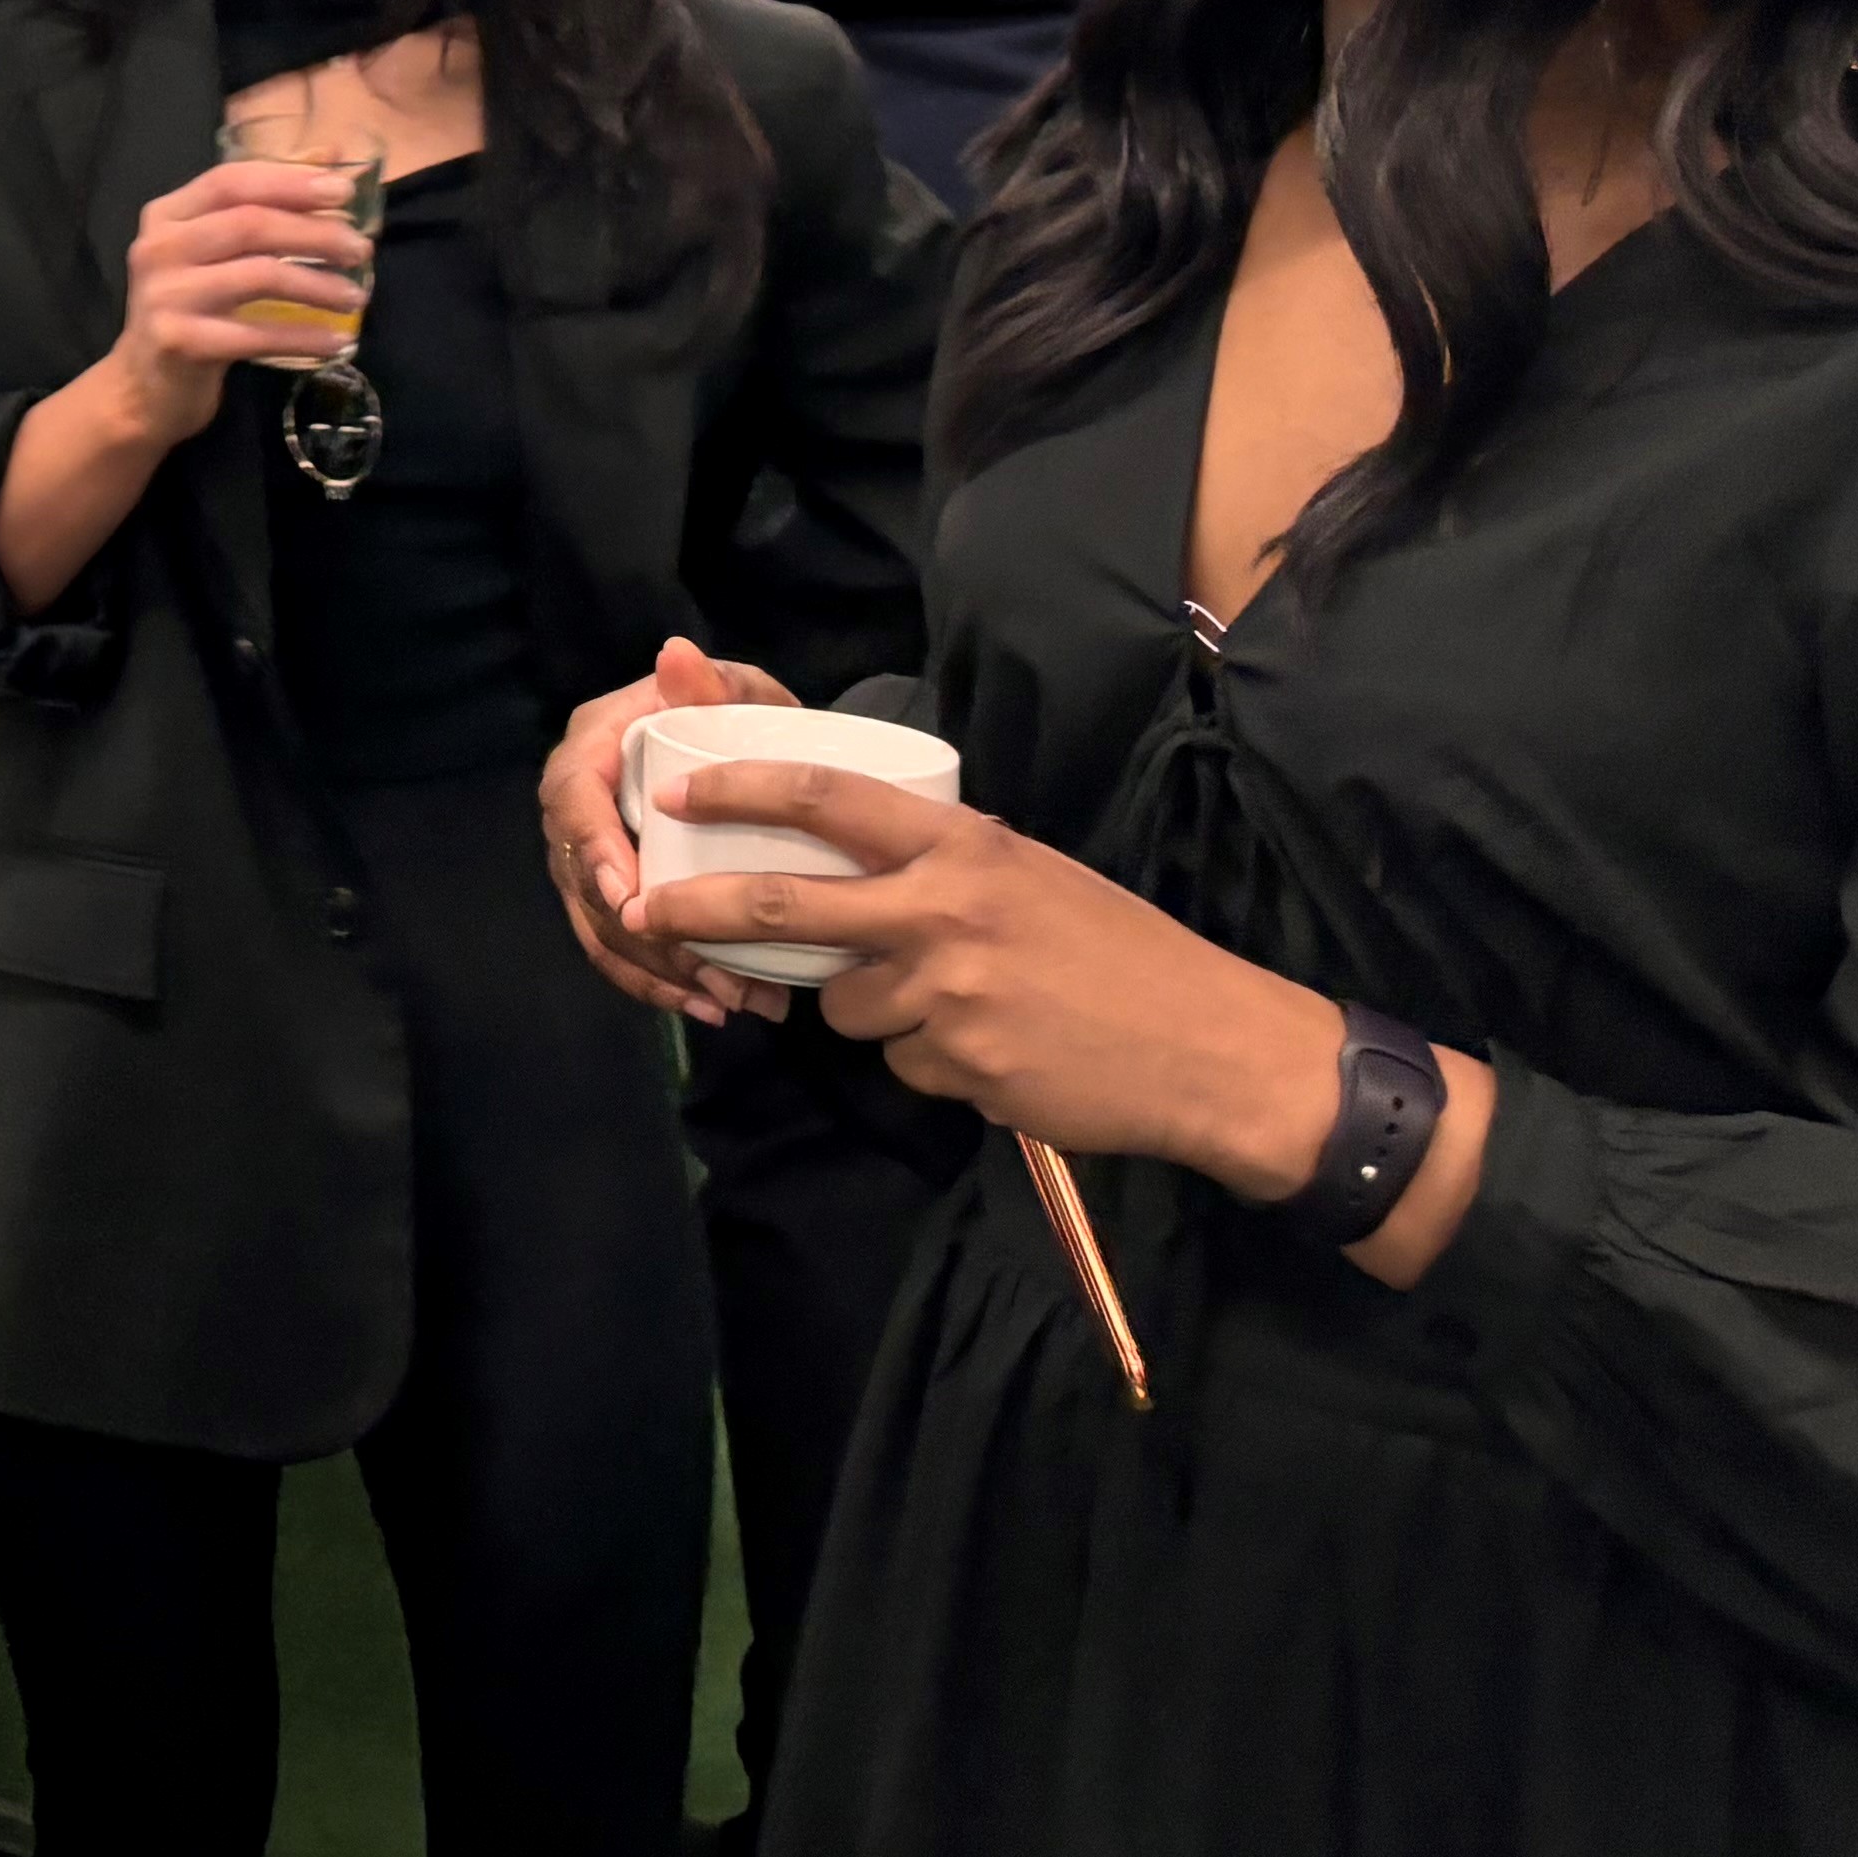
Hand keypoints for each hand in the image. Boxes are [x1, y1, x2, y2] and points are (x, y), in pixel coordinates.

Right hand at [92, 158, 383, 450]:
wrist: (144, 386)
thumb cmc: (190, 309)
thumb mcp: (215, 251)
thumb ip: (263, 204)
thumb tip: (328, 156)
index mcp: (166, 214)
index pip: (230, 181)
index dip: (289, 181)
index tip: (344, 192)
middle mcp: (158, 248)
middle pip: (249, 225)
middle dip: (314, 233)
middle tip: (361, 248)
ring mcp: (165, 295)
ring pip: (258, 276)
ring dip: (317, 284)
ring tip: (357, 296)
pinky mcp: (180, 342)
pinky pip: (255, 334)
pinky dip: (303, 336)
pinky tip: (337, 341)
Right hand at [541, 636, 794, 1027]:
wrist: (753, 752)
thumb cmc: (738, 717)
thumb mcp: (739, 694)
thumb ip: (713, 684)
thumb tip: (676, 655)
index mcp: (595, 747)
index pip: (573, 797)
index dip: (595, 850)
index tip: (631, 897)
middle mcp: (580, 803)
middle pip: (580, 878)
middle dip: (640, 934)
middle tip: (706, 972)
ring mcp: (592, 855)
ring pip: (598, 925)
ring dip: (656, 970)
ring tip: (723, 1002)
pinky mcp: (614, 894)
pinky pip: (615, 947)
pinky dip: (656, 982)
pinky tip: (706, 1006)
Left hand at [621, 760, 1349, 1188]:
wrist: (1210, 1049)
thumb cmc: (1125, 952)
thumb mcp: (1033, 874)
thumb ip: (943, 866)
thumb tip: (862, 864)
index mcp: (963, 846)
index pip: (826, 798)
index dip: (741, 788)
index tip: (677, 790)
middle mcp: (942, 911)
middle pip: (784, 905)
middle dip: (701, 908)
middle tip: (647, 909)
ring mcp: (945, 994)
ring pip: (845, 1003)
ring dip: (871, 1008)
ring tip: (956, 1005)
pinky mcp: (958, 1068)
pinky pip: (903, 1062)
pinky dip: (930, 1059)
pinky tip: (996, 1052)